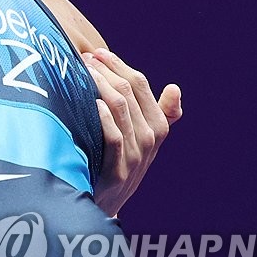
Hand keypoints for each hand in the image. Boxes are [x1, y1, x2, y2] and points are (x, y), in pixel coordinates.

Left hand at [85, 48, 181, 217]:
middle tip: (83, 57)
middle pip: (128, 91)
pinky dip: (103, 117)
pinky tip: (91, 103)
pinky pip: (113, 136)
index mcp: (157, 125)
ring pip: (120, 108)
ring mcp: (136, 155)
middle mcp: (150, 138)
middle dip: (105, 70)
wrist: (104, 204)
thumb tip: (175, 89)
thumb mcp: (142, 140)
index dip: (119, 64)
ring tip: (80, 71)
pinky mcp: (118, 171)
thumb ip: (159, 114)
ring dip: (99, 85)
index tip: (97, 52)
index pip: (140, 84)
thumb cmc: (119, 163)